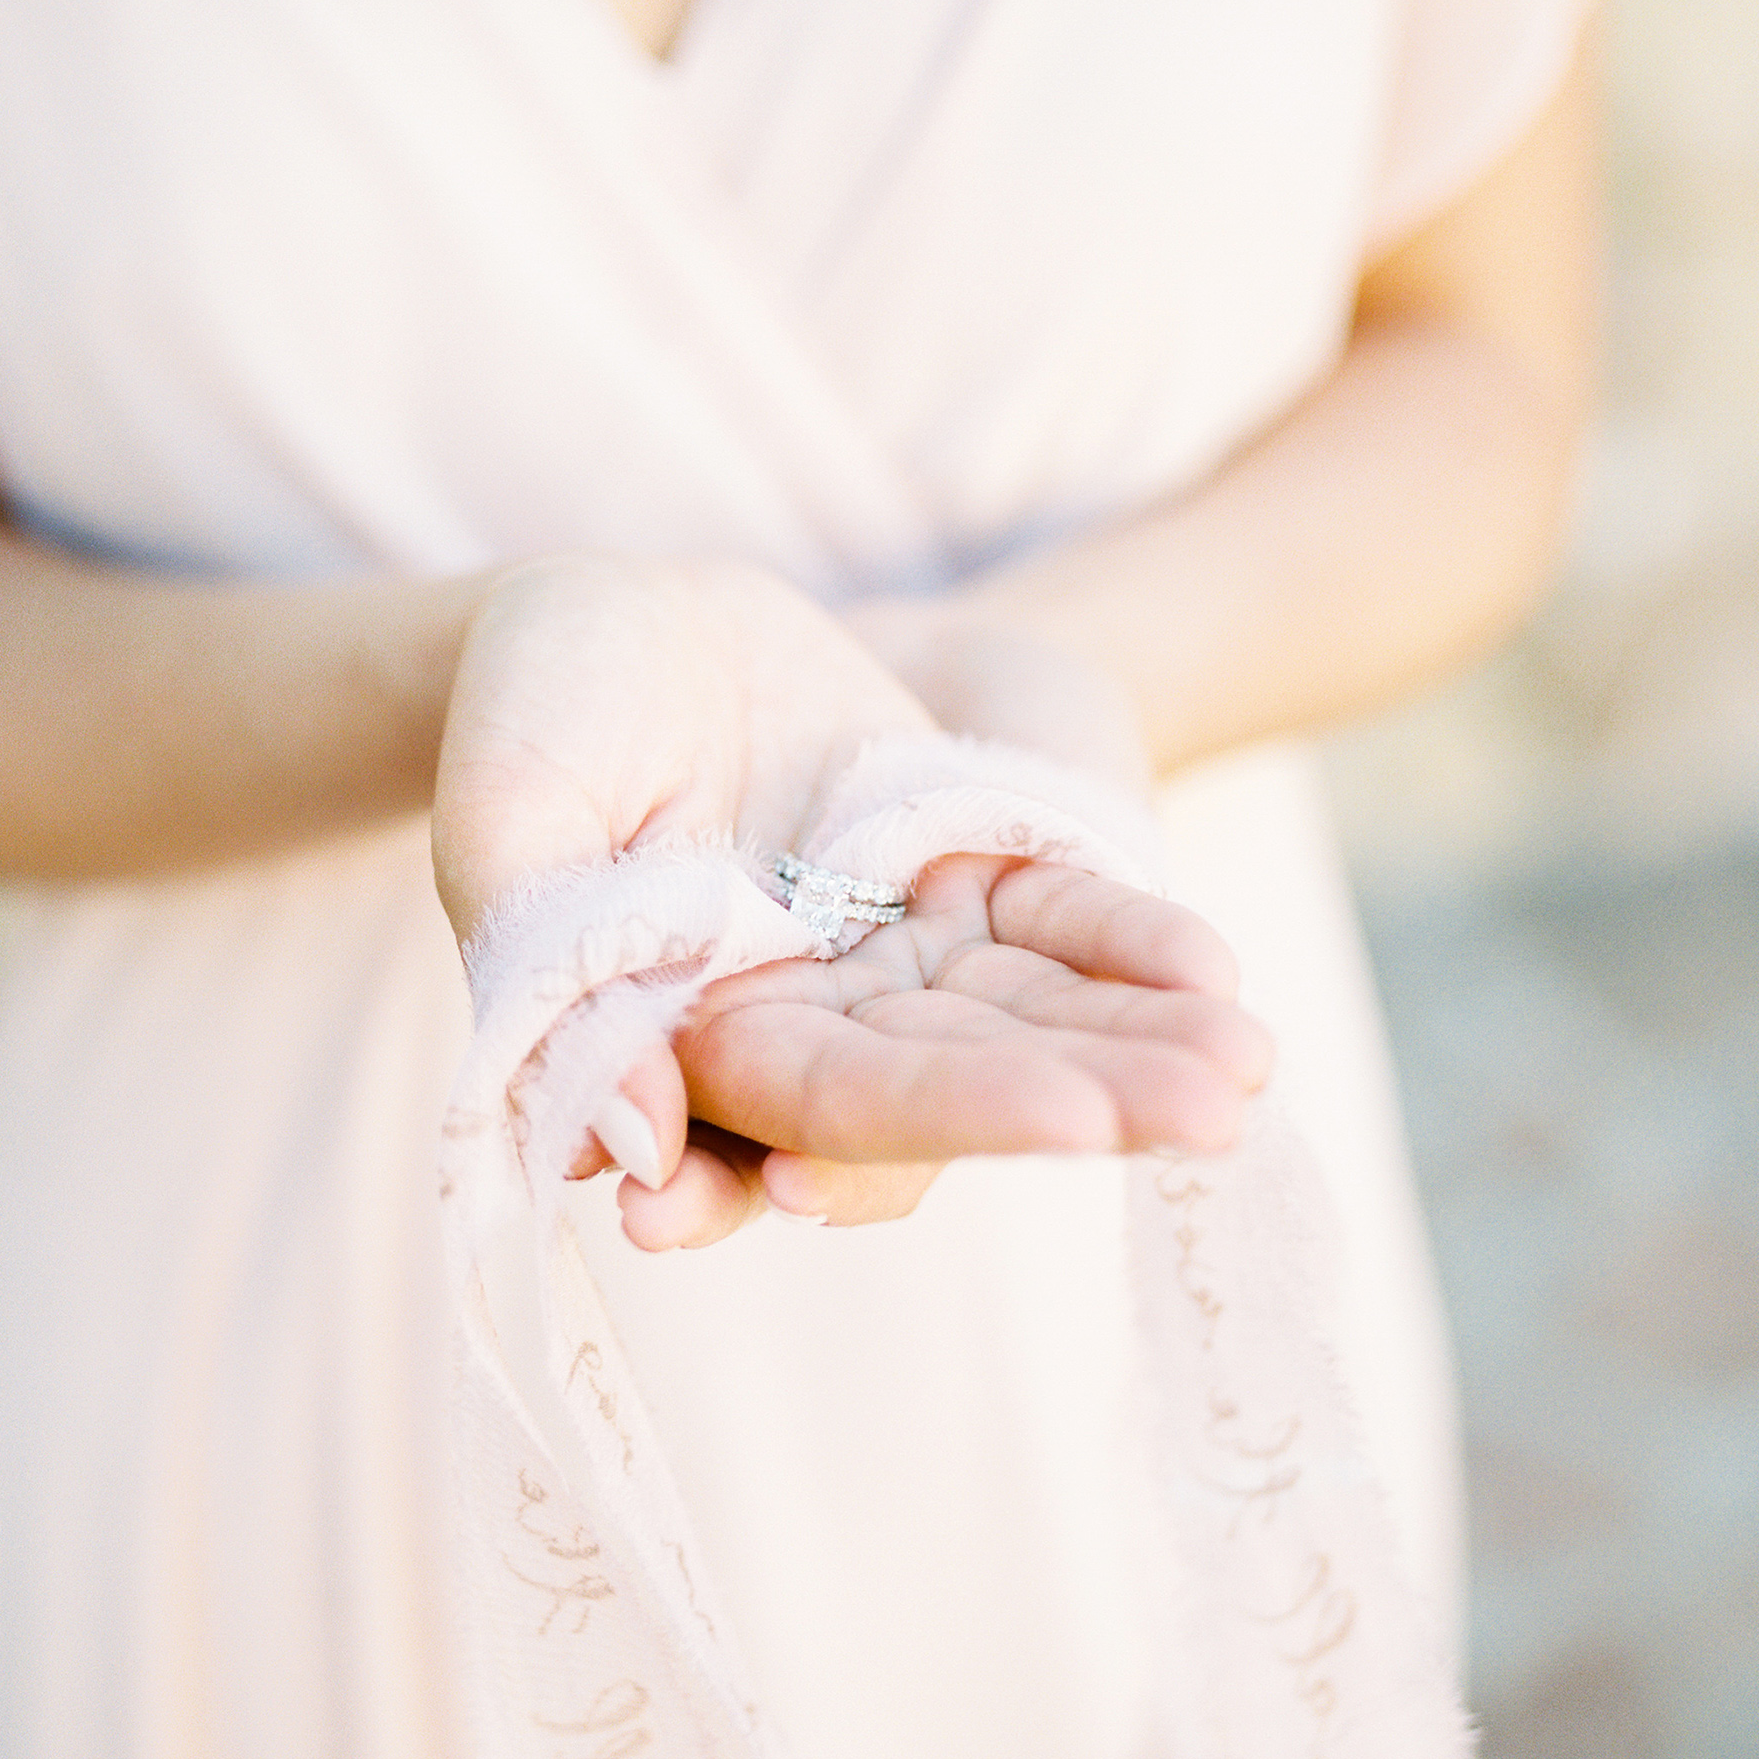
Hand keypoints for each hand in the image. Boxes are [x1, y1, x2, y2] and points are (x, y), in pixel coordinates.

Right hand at [432, 556, 1267, 1248]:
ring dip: (1133, 1051)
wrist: (610, 615)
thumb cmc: (534, 698)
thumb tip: (617, 1143)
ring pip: (1021, 1025)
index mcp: (684, 1042)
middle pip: (949, 1084)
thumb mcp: (510, 804)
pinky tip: (1218, 976)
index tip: (1066, 1121)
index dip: (935, 1111)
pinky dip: (1126, 950)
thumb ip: (538, 966)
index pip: (815, 1104)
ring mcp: (883, 964)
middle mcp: (799, 1029)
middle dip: (1081, 1102)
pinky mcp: (948, 887)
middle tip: (1209, 1116)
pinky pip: (1050, 929)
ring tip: (1248, 1069)